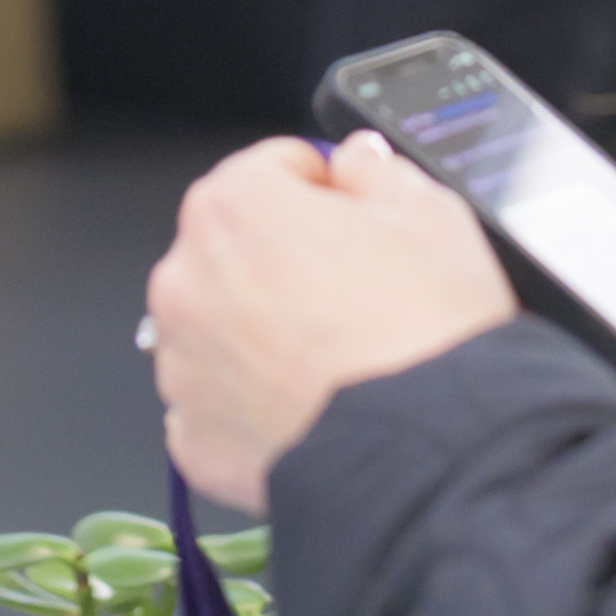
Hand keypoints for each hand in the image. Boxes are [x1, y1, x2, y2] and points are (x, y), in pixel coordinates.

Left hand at [145, 135, 512, 509]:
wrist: (426, 454)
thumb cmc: (426, 335)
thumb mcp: (432, 217)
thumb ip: (379, 174)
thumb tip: (358, 162)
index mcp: (235, 208)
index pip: (269, 170)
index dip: (320, 190)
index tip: (350, 216)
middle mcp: (188, 279)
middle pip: (234, 251)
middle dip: (284, 263)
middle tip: (352, 295)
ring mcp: (182, 364)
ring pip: (219, 330)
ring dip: (261, 335)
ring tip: (334, 361)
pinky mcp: (193, 436)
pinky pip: (217, 406)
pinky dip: (252, 407)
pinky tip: (308, 409)